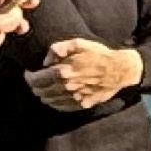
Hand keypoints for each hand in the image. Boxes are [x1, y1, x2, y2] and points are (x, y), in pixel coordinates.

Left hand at [25, 37, 139, 111]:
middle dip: (35, 85)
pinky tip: (55, 95)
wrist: (121, 70)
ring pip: (48, 100)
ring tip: (46, 87)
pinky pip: (61, 107)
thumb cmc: (99, 54)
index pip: (35, 80)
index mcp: (63, 72)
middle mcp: (67, 87)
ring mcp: (74, 98)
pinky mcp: (82, 104)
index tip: (29, 72)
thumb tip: (46, 61)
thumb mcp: (79, 43)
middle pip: (40, 91)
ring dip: (44, 94)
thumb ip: (58, 48)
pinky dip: (54, 102)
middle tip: (36, 79)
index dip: (29, 76)